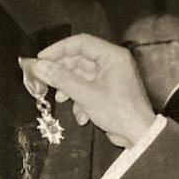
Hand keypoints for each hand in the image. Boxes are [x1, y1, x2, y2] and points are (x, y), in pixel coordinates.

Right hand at [35, 34, 156, 147]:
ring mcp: (111, 76)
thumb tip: (39, 66)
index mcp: (112, 55)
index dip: (58, 49)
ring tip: (60, 99)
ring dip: (69, 87)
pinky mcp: (109, 90)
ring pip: (82, 75)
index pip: (80, 43)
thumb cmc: (118, 111)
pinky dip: (81, 99)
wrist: (139, 136)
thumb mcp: (86, 94)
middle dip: (62, 72)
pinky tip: (80, 115)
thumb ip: (61, 79)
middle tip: (43, 79)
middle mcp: (112, 62)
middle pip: (79, 59)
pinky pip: (88, 87)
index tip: (41, 59)